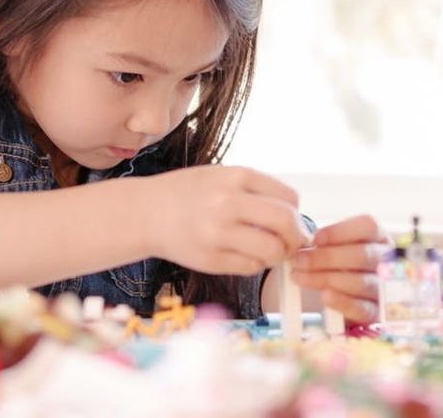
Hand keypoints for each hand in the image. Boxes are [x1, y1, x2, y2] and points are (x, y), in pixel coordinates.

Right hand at [144, 165, 306, 275]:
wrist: (146, 212)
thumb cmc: (187, 193)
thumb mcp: (221, 176)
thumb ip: (256, 191)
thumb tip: (295, 217)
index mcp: (235, 176)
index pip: (289, 198)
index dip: (296, 213)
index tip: (292, 220)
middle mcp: (228, 202)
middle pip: (285, 223)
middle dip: (295, 236)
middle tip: (292, 242)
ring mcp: (218, 233)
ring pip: (272, 250)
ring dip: (277, 254)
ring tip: (268, 251)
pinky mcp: (210, 259)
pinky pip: (250, 267)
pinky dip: (254, 264)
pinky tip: (243, 255)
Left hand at [289, 214, 389, 322]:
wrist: (352, 294)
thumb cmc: (343, 262)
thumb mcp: (340, 245)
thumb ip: (328, 241)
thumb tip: (302, 244)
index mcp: (380, 237)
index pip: (368, 226)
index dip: (340, 231)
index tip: (315, 238)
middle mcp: (388, 261)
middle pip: (362, 255)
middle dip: (326, 258)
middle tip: (299, 260)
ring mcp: (386, 288)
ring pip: (361, 282)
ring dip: (326, 278)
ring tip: (301, 277)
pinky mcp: (378, 312)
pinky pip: (362, 308)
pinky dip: (342, 301)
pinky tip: (324, 295)